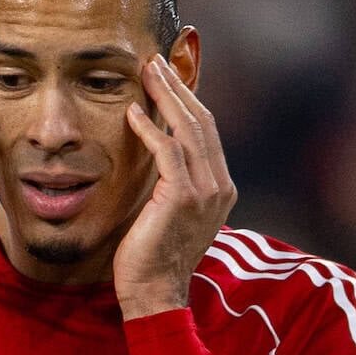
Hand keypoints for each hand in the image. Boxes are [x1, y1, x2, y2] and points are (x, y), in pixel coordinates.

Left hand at [114, 54, 236, 319]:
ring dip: (165, 97)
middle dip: (178, 88)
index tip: (167, 77)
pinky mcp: (182, 197)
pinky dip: (151, 129)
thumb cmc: (153, 256)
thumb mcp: (170, 212)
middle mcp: (220, 185)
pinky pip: (167, 152)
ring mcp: (205, 191)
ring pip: (187, 130)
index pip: (206, 132)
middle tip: (156, 61)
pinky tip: (133, 113)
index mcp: (221, 187)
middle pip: (201, 122)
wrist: (155, 292)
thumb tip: (159, 152)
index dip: (187, 100)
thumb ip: (174, 182)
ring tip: (146, 73)